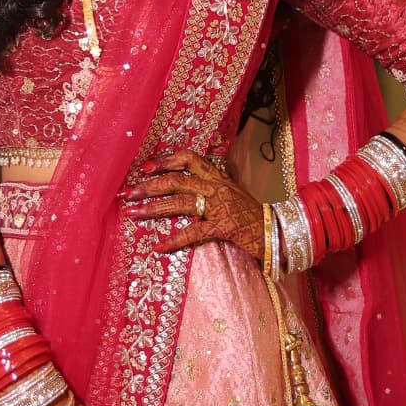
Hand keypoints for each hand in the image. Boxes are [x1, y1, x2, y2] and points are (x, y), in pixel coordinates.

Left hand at [125, 150, 265, 261]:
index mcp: (217, 177)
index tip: (144, 168)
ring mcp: (221, 206)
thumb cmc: (250, 215)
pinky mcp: (225, 227)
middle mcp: (217, 187)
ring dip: (153, 208)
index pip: (188, 158)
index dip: (165, 160)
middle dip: (148, 186)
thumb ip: (209, 187)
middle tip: (128, 193)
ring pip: (181, 202)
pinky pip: (195, 232)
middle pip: (177, 180)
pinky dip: (175, 239)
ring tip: (132, 213)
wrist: (276, 231)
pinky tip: (159, 246)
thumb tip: (183, 187)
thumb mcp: (230, 194)